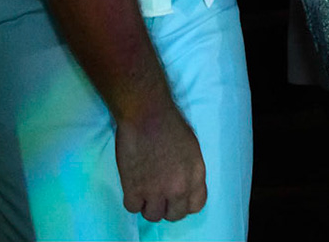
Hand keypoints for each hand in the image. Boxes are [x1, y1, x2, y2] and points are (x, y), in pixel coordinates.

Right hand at [115, 101, 206, 222]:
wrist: (147, 113)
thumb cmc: (169, 124)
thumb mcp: (192, 149)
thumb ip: (190, 172)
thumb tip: (184, 189)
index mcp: (196, 176)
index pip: (195, 206)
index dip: (184, 203)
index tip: (175, 197)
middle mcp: (179, 187)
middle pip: (174, 215)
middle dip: (166, 206)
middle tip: (157, 193)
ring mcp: (156, 190)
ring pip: (152, 216)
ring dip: (147, 204)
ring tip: (143, 189)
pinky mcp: (134, 188)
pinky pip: (132, 208)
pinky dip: (132, 199)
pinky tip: (132, 185)